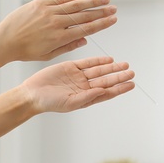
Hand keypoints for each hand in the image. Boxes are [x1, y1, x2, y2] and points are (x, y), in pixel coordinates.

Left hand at [0, 0, 117, 62]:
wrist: (4, 41)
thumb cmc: (25, 51)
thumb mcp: (47, 55)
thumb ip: (67, 46)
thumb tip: (85, 39)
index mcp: (59, 38)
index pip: (86, 29)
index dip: (102, 24)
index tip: (113, 20)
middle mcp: (56, 23)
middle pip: (84, 15)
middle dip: (101, 12)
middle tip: (114, 9)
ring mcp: (48, 12)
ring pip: (75, 5)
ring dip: (92, 2)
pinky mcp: (40, 3)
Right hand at [18, 57, 134, 112]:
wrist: (32, 93)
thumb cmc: (49, 102)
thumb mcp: (70, 102)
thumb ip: (87, 97)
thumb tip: (103, 92)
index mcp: (86, 97)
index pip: (107, 92)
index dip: (120, 88)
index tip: (131, 84)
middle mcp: (84, 86)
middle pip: (106, 80)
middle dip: (119, 76)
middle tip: (131, 72)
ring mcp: (78, 76)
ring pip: (99, 71)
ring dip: (112, 68)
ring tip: (124, 65)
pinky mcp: (71, 67)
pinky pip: (88, 63)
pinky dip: (98, 61)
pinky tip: (108, 59)